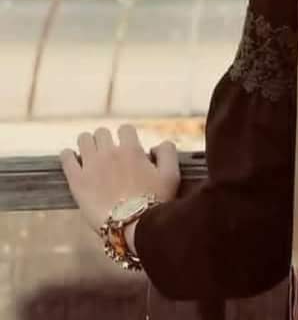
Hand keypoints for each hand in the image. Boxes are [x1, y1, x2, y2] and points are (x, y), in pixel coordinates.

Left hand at [60, 124, 180, 233]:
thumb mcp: (172, 174)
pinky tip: (71, 158)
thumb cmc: (155, 203)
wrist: (132, 227)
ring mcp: (91, 165)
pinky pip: (66, 158)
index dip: (126, 138)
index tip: (127, 148)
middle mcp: (109, 152)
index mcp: (131, 149)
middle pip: (102, 132)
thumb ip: (167, 152)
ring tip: (90, 155)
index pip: (125, 129)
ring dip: (87, 144)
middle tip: (108, 154)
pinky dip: (68, 155)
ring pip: (84, 139)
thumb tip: (156, 145)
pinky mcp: (77, 181)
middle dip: (105, 140)